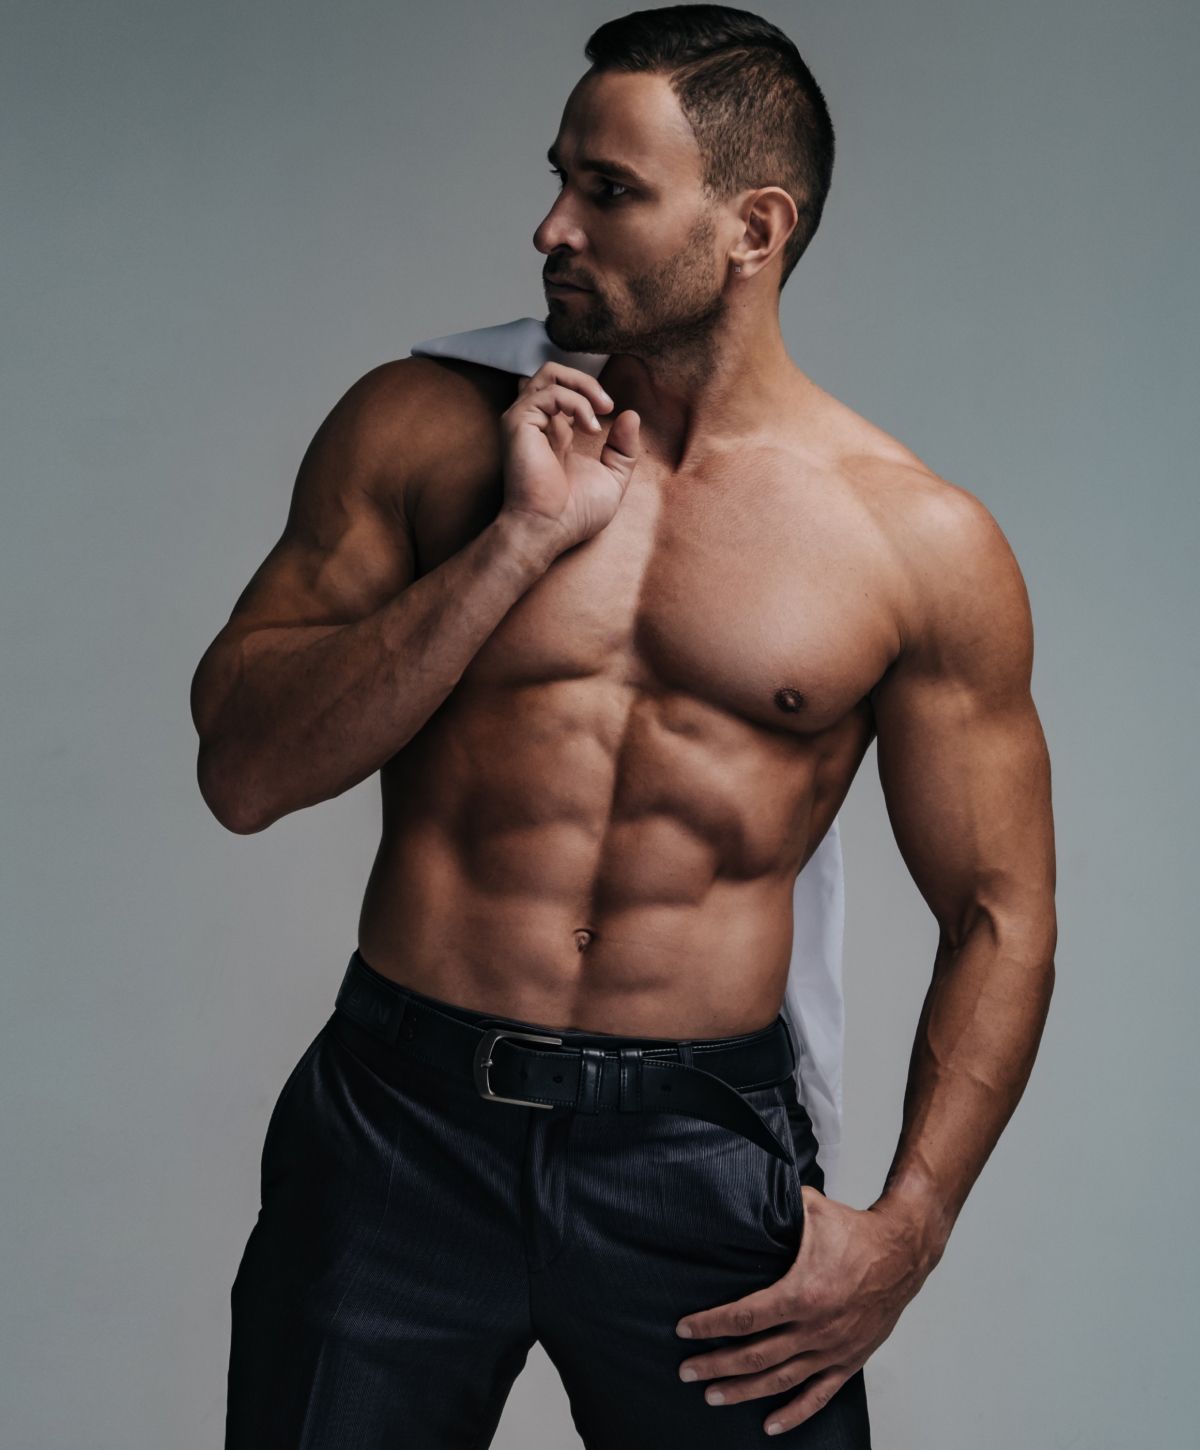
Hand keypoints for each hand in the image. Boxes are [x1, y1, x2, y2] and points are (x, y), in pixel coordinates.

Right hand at [499, 361, 639, 553]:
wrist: (549, 530)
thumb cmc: (574, 514)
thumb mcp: (613, 478)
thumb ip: (623, 449)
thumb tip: (631, 414)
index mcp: (554, 434)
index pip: (566, 392)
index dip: (590, 394)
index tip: (610, 414)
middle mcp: (537, 423)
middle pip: (553, 374)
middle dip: (586, 381)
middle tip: (608, 405)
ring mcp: (525, 420)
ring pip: (549, 373)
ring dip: (583, 386)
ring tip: (603, 410)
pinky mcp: (519, 422)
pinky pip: (550, 392)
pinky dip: (577, 403)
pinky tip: (591, 428)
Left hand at [674, 1188, 934, 1435]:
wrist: (903, 1253)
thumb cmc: (854, 1230)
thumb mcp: (810, 1211)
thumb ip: (776, 1209)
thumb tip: (741, 1190)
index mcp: (802, 1293)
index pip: (745, 1317)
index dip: (710, 1325)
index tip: (684, 1329)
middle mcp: (816, 1328)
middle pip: (755, 1355)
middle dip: (716, 1364)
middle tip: (686, 1371)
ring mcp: (833, 1349)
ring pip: (781, 1380)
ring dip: (744, 1391)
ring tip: (712, 1396)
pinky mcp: (849, 1360)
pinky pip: (819, 1395)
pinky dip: (794, 1413)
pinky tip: (770, 1426)